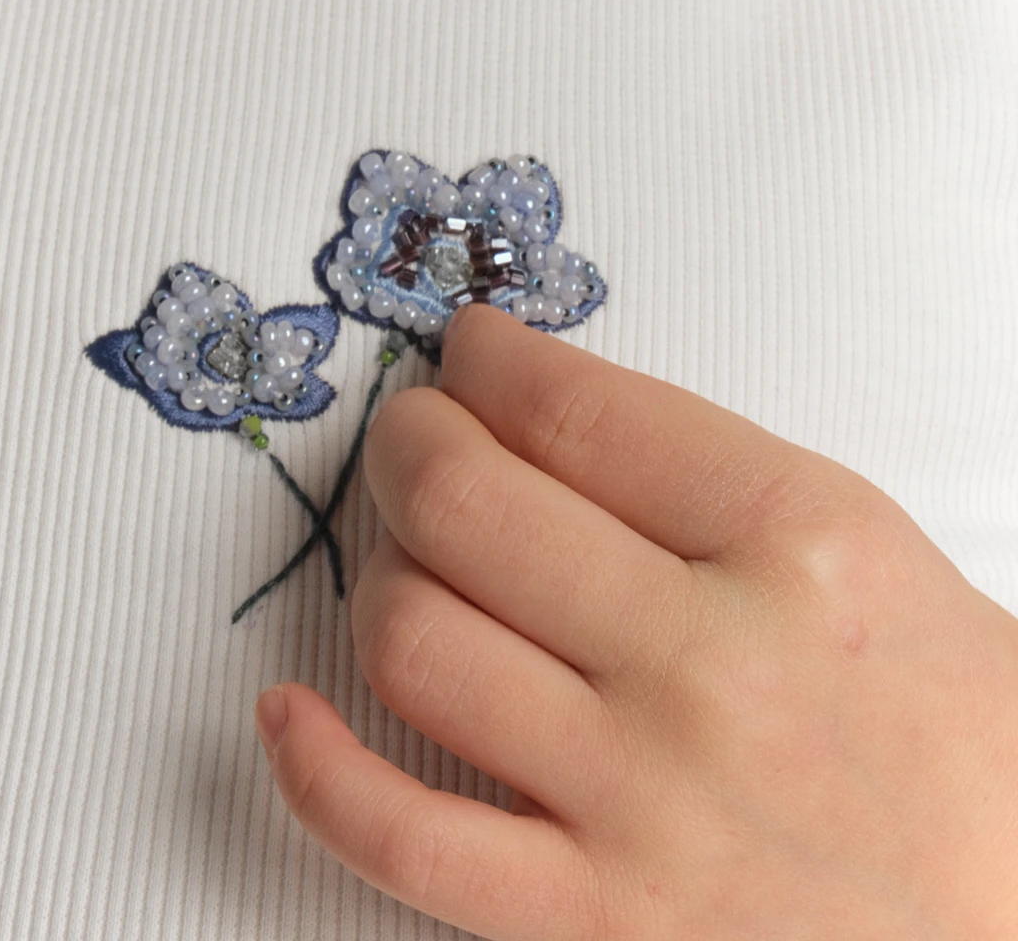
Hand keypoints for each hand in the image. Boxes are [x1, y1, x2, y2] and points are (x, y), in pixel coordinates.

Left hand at [253, 305, 1017, 939]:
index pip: (573, 409)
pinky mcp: (595, 923)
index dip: (487, 362)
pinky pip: (399, 835)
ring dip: (381, 572)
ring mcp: (642, 800)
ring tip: (412, 558)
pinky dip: (314, 765)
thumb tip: (531, 412)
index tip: (469, 356)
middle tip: (415, 435)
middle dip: (408, 441)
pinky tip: (290, 709)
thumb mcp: (858, 546)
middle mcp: (709, 662)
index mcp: (794, 541)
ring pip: (414, 638)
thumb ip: (696, 473)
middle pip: (466, 502)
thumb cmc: (958, 732)